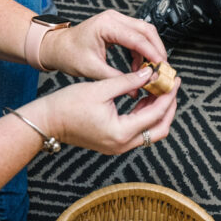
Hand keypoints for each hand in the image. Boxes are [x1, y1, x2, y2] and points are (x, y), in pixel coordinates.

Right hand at [37, 66, 178, 154]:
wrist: (46, 121)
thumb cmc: (67, 106)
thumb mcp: (101, 88)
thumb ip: (128, 81)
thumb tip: (150, 74)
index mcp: (120, 132)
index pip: (156, 114)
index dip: (168, 95)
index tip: (174, 79)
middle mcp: (122, 144)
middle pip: (160, 129)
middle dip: (169, 107)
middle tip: (171, 86)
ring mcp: (118, 146)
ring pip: (151, 132)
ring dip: (158, 111)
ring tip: (159, 88)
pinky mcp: (113, 143)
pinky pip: (138, 131)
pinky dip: (145, 115)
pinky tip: (144, 97)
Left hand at [40, 10, 166, 84]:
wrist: (57, 47)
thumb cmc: (69, 55)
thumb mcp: (92, 70)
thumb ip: (116, 78)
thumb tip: (136, 89)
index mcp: (107, 25)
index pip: (137, 38)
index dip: (153, 53)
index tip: (162, 67)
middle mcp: (114, 18)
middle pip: (146, 30)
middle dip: (157, 50)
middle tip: (163, 68)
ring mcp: (116, 20)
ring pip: (144, 32)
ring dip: (151, 50)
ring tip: (153, 70)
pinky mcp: (117, 26)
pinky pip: (136, 36)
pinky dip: (142, 51)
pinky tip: (140, 67)